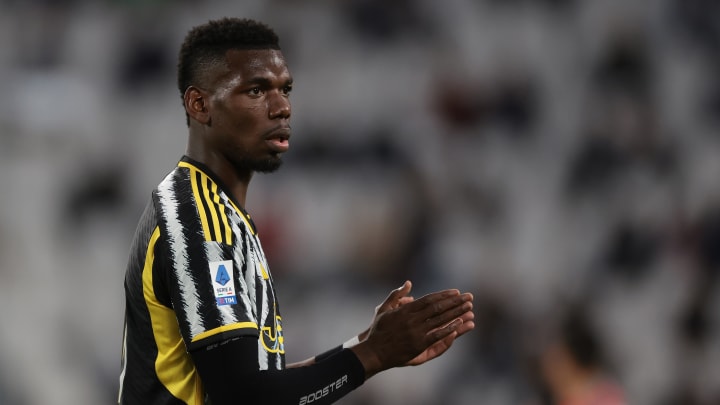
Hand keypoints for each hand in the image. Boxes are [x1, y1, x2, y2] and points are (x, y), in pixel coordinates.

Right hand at [351, 281, 474, 377]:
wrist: (374, 352)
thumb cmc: (378, 330)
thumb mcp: (383, 309)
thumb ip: (396, 295)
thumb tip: (408, 283)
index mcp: (405, 310)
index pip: (429, 300)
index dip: (444, 295)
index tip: (456, 292)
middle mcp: (412, 319)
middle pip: (438, 308)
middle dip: (455, 302)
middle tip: (469, 297)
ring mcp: (416, 332)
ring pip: (440, 320)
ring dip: (456, 313)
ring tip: (469, 308)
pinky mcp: (418, 344)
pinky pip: (437, 335)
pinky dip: (449, 329)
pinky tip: (460, 324)